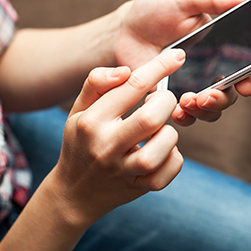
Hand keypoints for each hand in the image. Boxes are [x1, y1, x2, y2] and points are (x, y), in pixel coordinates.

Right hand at [47, 49, 184, 226]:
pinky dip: (174, 158)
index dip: (159, 67)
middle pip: (151, 117)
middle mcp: (106, 146)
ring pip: (164, 145)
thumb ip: (97, 84)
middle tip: (162, 102)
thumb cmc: (80, 143)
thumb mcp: (78, 111)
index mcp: (91, 121)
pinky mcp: (139, 188)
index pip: (131, 86)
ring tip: (159, 131)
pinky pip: (170, 170)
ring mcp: (123, 170)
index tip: (177, 56)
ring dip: (169, 133)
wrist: (73, 193)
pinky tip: (162, 152)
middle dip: (166, 102)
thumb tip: (126, 71)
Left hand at [113, 0, 250, 124]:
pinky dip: (181, 117)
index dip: (247, 80)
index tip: (245, 86)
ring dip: (203, 112)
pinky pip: (180, 115)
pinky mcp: (167, 98)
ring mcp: (188, 87)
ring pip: (207, 111)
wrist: (123, 28)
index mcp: (219, 48)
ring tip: (187, 101)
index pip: (243, 68)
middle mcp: (208, 71)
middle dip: (221, 99)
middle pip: (228, 95)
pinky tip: (173, 110)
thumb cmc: (155, 9)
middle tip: (206, 95)